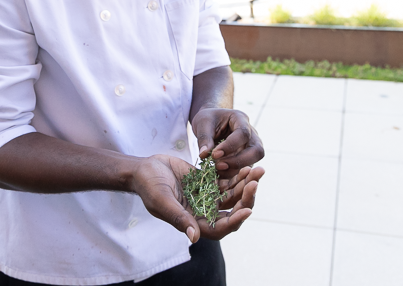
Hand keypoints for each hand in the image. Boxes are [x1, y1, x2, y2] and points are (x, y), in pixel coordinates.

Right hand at [129, 155, 258, 242]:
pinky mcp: (208, 183)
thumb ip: (178, 218)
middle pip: (232, 211)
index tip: (247, 209)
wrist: (145, 168)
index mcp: (194, 222)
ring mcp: (207, 197)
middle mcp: (204, 212)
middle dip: (246, 198)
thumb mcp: (162, 201)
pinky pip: (228, 181)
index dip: (235, 221)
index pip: (220, 228)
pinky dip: (238, 175)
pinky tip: (247, 165)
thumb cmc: (149, 186)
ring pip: (233, 195)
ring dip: (246, 185)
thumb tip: (194, 237)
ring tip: (257, 170)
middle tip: (255, 183)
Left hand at [192, 108, 264, 177]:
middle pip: (257, 150)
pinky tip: (219, 174)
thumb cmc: (208, 120)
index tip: (214, 154)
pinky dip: (232, 173)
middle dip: (239, 161)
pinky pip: (245, 168)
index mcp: (240, 118)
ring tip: (217, 170)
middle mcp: (251, 132)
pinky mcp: (247, 157)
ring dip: (235, 169)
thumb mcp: (202, 124)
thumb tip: (204, 155)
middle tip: (219, 165)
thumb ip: (204, 138)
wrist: (210, 123)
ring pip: (253, 161)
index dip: (230, 146)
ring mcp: (251, 145)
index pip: (243, 133)